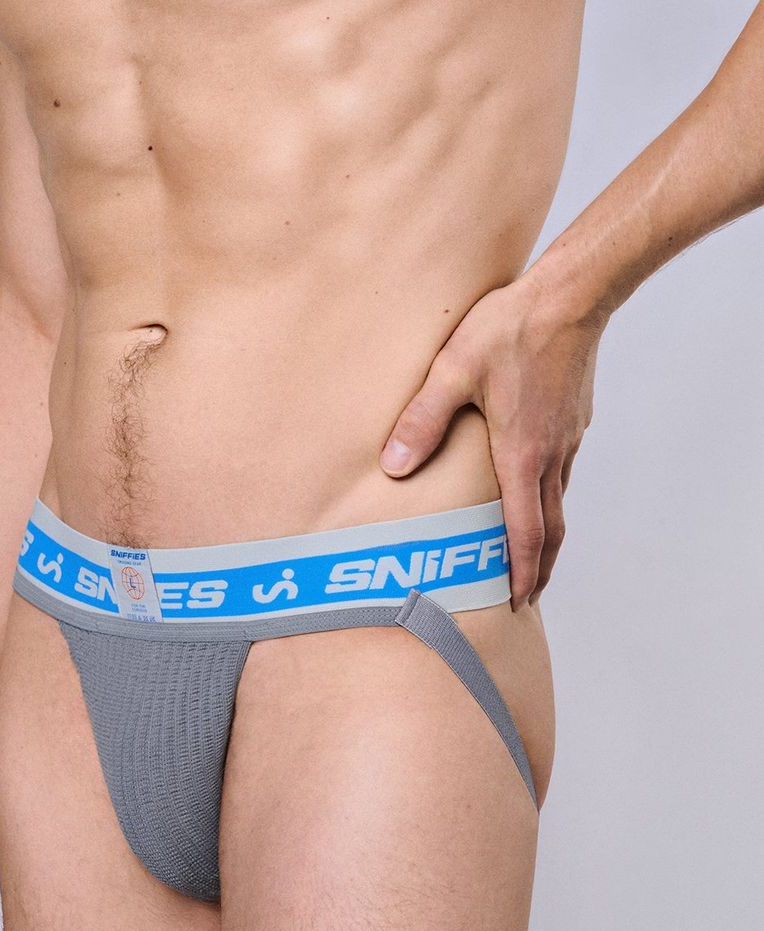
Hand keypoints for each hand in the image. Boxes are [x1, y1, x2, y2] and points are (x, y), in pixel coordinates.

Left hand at [379, 270, 605, 606]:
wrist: (573, 292)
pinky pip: (561, 473)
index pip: (526, 532)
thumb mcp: (452, 371)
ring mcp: (567, 438)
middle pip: (551, 530)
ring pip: (559, 502)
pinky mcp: (572, 420)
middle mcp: (551, 454)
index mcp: (522, 454)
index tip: (520, 602)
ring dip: (546, 537)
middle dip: (540, 569)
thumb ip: (422, 420)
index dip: (523, 573)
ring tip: (531, 558)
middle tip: (528, 597)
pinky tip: (534, 493)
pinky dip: (550, 500)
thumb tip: (394, 464)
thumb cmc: (512, 328)